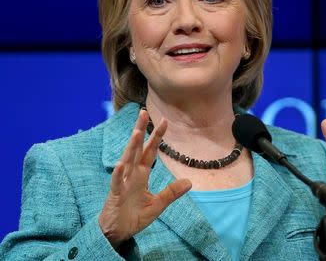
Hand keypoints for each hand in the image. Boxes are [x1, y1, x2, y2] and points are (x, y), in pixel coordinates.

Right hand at [99, 110, 191, 247]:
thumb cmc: (134, 216)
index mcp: (141, 174)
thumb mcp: (158, 205)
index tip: (164, 121)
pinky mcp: (115, 194)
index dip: (156, 137)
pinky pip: (116, 182)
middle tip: (143, 112)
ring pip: (126, 160)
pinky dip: (118, 173)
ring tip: (137, 132)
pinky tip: (120, 165)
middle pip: (136, 148)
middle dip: (140, 130)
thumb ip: (171, 193)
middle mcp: (131, 174)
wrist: (118, 233)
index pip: (150, 151)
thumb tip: (190, 182)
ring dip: (131, 146)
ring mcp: (122, 182)